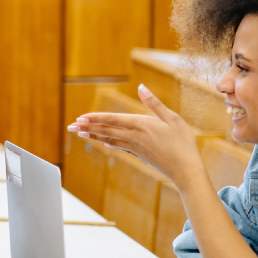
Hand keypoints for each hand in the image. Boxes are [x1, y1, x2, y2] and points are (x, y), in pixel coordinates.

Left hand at [68, 85, 203, 185]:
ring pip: (110, 140)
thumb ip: (154, 103)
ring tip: (80, 133)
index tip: (80, 118)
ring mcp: (136, 148)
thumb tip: (141, 86)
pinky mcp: (140, 156)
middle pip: (106, 130)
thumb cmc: (183, 143)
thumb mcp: (172, 118)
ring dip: (94, 135)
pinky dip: (110, 143)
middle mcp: (134, 137)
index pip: (112, 119)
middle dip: (87, 127)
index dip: (95, 118)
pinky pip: (120, 147)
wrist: (186, 171)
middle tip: (71, 126)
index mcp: (141, 125)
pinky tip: (104, 142)